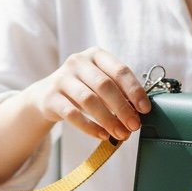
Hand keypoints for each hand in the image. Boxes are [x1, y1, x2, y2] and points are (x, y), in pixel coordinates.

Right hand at [23, 48, 150, 141]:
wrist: (46, 95)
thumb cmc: (82, 88)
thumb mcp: (99, 83)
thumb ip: (118, 93)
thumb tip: (137, 114)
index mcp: (96, 55)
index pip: (120, 70)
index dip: (134, 90)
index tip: (145, 109)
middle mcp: (78, 62)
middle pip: (105, 85)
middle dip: (123, 108)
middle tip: (134, 126)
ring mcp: (62, 78)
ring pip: (89, 100)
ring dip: (108, 119)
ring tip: (120, 134)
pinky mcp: (51, 97)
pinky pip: (72, 114)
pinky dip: (90, 127)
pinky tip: (102, 135)